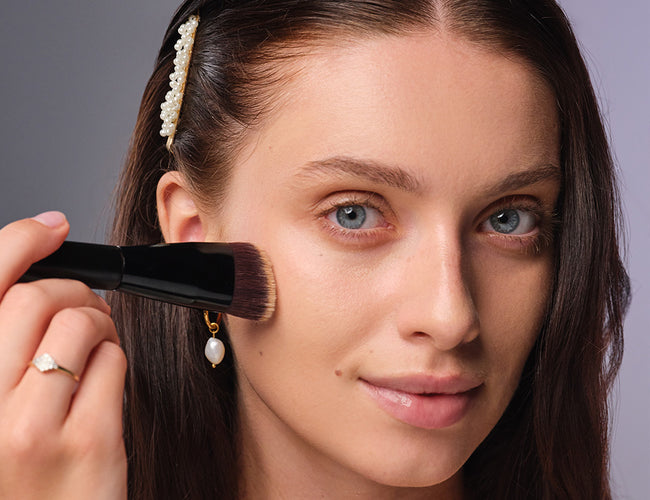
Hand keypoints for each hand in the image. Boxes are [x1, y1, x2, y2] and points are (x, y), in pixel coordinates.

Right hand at [0, 212, 126, 499]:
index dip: (18, 242)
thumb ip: (3, 347)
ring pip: (81, 323)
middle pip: (36, 297)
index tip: (49, 228)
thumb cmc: (19, 471)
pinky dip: (115, 359)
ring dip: (100, 324)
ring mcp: (33, 427)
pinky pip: (114, 360)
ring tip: (96, 345)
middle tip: (84, 309)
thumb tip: (37, 274)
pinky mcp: (89, 440)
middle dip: (73, 291)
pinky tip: (104, 382)